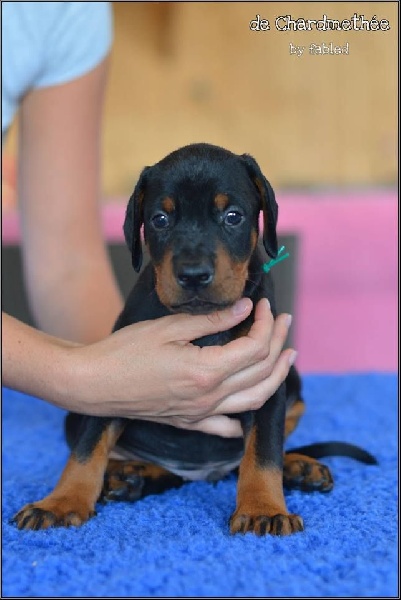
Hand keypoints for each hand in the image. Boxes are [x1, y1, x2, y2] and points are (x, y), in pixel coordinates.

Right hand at [62, 298, 294, 436]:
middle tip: (284, 320)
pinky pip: (226, 425)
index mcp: (206, 371)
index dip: (266, 323)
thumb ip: (212, 320)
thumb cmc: (126, 352)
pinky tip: (250, 406)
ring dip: (276, 377)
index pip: (254, 347)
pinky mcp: (189, 422)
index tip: (265, 304)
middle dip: (278, 342)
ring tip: (287, 356)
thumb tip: (246, 309)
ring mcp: (201, 413)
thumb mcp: (169, 327)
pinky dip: (244, 416)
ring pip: (254, 399)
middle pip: (261, 372)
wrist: (94, 384)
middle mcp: (210, 397)